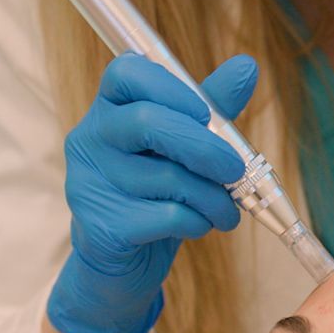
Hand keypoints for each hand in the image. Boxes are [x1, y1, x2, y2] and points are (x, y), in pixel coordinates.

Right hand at [47, 52, 257, 332]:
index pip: (126, 73)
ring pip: (167, 177)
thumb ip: (212, 108)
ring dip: (213, 196)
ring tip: (227, 210)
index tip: (205, 113)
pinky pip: (166, 215)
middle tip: (237, 169)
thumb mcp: (185, 149)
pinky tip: (200, 225)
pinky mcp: (100, 226)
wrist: (122, 266)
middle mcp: (89, 139)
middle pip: (147, 123)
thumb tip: (246, 66)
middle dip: (206, 147)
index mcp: (109, 109)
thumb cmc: (155, 196)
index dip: (172, 88)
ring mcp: (88, 183)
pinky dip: (197, 221)